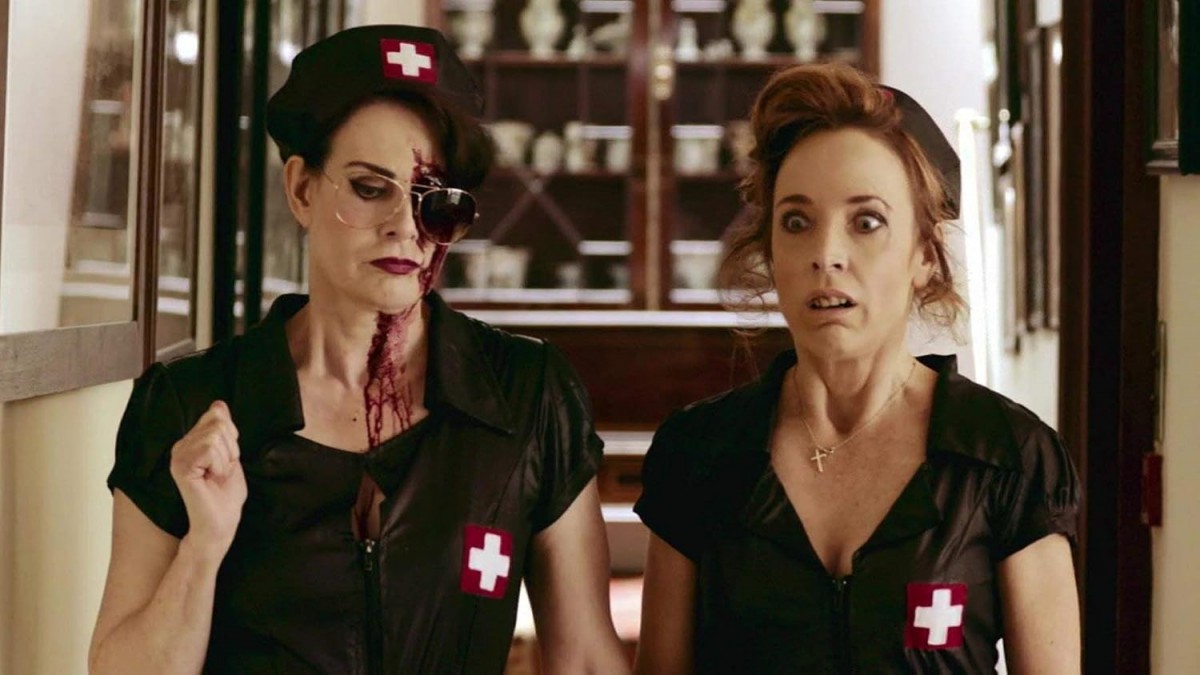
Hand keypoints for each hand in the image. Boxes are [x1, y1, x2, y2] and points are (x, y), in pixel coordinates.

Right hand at [169, 401, 246, 559]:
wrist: (220, 525)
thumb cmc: (225, 496)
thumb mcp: (231, 456)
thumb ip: (224, 430)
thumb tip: (218, 404)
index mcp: (191, 442)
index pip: (217, 414)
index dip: (232, 437)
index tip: (227, 460)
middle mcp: (180, 446)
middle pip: (218, 422)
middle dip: (231, 448)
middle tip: (221, 471)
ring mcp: (178, 456)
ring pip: (215, 435)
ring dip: (226, 459)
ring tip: (216, 476)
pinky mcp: (181, 467)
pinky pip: (210, 449)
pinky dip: (220, 465)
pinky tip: (211, 479)